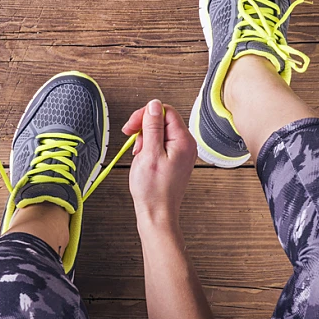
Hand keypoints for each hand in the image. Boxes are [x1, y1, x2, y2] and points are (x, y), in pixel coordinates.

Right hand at [122, 99, 196, 231]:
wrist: (157, 213)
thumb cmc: (153, 190)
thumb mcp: (149, 153)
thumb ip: (152, 126)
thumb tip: (153, 105)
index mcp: (184, 140)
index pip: (165, 111)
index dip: (146, 114)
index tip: (132, 125)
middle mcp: (186, 144)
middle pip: (163, 120)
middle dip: (144, 127)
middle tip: (132, 139)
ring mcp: (181, 153)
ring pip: (160, 132)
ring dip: (145, 138)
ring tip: (139, 154)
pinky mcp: (175, 159)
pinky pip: (161, 144)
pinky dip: (149, 148)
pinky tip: (143, 158)